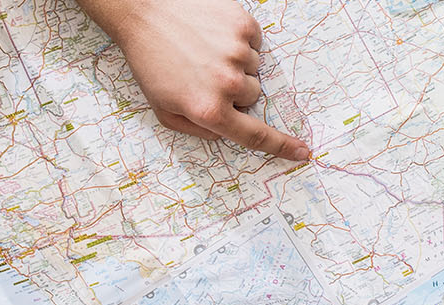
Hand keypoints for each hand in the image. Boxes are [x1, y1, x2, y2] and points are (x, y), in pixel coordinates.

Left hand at [88, 0, 310, 158]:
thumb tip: (227, 133)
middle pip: (253, 95)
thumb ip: (199, 130)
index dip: (281, 145)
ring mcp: (237, 52)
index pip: (255, 135)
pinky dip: (238, 39)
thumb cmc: (149, 60)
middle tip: (204, 71)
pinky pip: (255, 42)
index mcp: (208, 110)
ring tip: (204, 48)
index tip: (301, 151)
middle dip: (235, 88)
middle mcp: (227, 84)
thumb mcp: (163, 109)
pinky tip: (213, 33)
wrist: (142, 10)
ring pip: (254, 67)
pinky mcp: (242, 25)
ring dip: (235, 61)